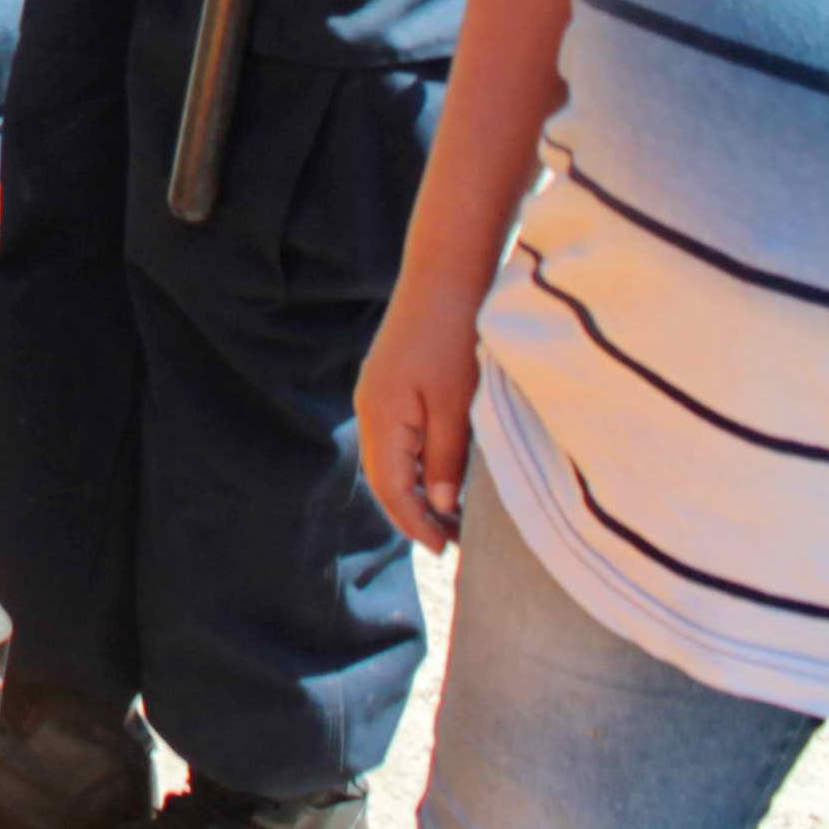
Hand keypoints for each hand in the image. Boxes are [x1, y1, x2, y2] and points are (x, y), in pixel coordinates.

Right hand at [354, 272, 486, 552]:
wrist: (443, 277)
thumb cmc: (453, 338)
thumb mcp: (457, 405)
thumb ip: (446, 459)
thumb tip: (440, 506)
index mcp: (381, 418)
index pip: (391, 489)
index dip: (416, 524)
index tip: (444, 551)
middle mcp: (370, 410)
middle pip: (383, 479)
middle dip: (413, 514)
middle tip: (450, 543)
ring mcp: (377, 395)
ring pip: (389, 460)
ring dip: (414, 491)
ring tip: (449, 516)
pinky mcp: (390, 385)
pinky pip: (395, 440)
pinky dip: (414, 465)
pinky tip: (440, 472)